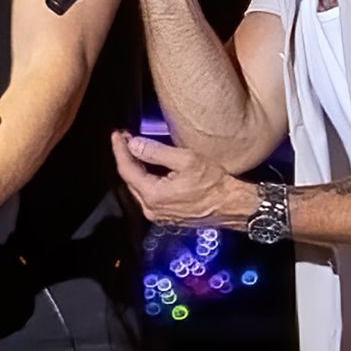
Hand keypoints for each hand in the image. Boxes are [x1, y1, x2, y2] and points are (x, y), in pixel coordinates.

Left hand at [110, 130, 254, 226]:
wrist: (232, 205)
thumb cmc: (214, 184)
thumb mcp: (186, 160)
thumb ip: (156, 152)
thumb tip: (134, 144)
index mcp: (154, 195)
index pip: (127, 169)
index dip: (120, 149)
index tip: (118, 134)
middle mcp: (152, 209)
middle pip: (129, 180)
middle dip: (126, 157)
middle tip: (125, 138)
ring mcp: (159, 215)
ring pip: (138, 188)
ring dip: (135, 168)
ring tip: (135, 149)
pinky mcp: (167, 216)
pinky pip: (148, 194)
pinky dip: (145, 179)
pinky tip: (149, 166)